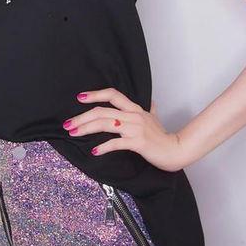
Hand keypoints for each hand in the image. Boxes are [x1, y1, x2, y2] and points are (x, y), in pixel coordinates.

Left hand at [63, 87, 184, 172]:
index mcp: (135, 109)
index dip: (95, 94)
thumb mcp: (155, 119)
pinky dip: (103, 147)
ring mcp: (135, 128)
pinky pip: (116, 143)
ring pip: (105, 124)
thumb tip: (151, 102)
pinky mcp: (137, 142)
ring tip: (74, 133)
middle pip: (102, 111)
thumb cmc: (163, 137)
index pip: (112, 94)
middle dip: (82, 117)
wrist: (176, 150)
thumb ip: (150, 110)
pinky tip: (94, 151)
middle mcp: (133, 115)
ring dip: (86, 128)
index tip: (80, 97)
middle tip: (68, 124)